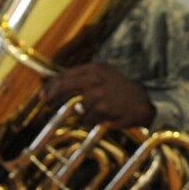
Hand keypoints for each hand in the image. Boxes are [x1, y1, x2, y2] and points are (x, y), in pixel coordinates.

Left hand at [41, 63, 155, 128]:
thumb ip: (83, 80)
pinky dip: (93, 121)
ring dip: (85, 113)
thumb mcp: (104, 77)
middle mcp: (94, 78)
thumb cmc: (122, 91)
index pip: (65, 74)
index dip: (52, 85)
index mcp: (94, 68)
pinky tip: (105, 117)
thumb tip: (58, 87)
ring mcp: (98, 93)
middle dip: (52, 96)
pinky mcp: (102, 108)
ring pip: (78, 107)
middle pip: (63, 86)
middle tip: (46, 104)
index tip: (44, 93)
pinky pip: (88, 119)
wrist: (145, 101)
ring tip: (101, 111)